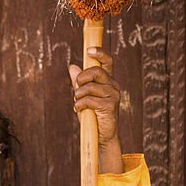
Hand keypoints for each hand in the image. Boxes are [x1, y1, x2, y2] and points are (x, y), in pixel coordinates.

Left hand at [69, 49, 123, 172]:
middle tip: (76, 87)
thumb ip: (79, 82)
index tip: (89, 50)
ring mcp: (113, 96)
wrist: (101, 136)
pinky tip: (79, 110)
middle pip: (96, 71)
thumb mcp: (83, 96)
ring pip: (90, 87)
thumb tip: (72, 66)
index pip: (107, 62)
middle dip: (82, 78)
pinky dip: (80, 104)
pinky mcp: (110, 106)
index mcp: (107, 80)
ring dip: (78, 95)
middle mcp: (113, 86)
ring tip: (78, 103)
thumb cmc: (92, 115)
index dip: (99, 53)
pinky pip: (89, 100)